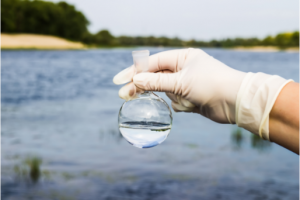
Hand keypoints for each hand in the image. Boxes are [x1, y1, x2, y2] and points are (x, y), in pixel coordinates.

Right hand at [113, 48, 245, 123]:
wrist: (235, 102)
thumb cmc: (210, 85)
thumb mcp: (180, 82)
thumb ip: (155, 82)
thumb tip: (135, 80)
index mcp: (182, 57)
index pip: (152, 63)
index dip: (134, 71)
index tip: (118, 80)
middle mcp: (183, 69)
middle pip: (155, 77)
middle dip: (142, 86)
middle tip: (124, 95)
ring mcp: (186, 84)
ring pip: (166, 92)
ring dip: (175, 98)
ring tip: (190, 99)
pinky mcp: (190, 97)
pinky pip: (175, 102)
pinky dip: (182, 105)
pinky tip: (194, 105)